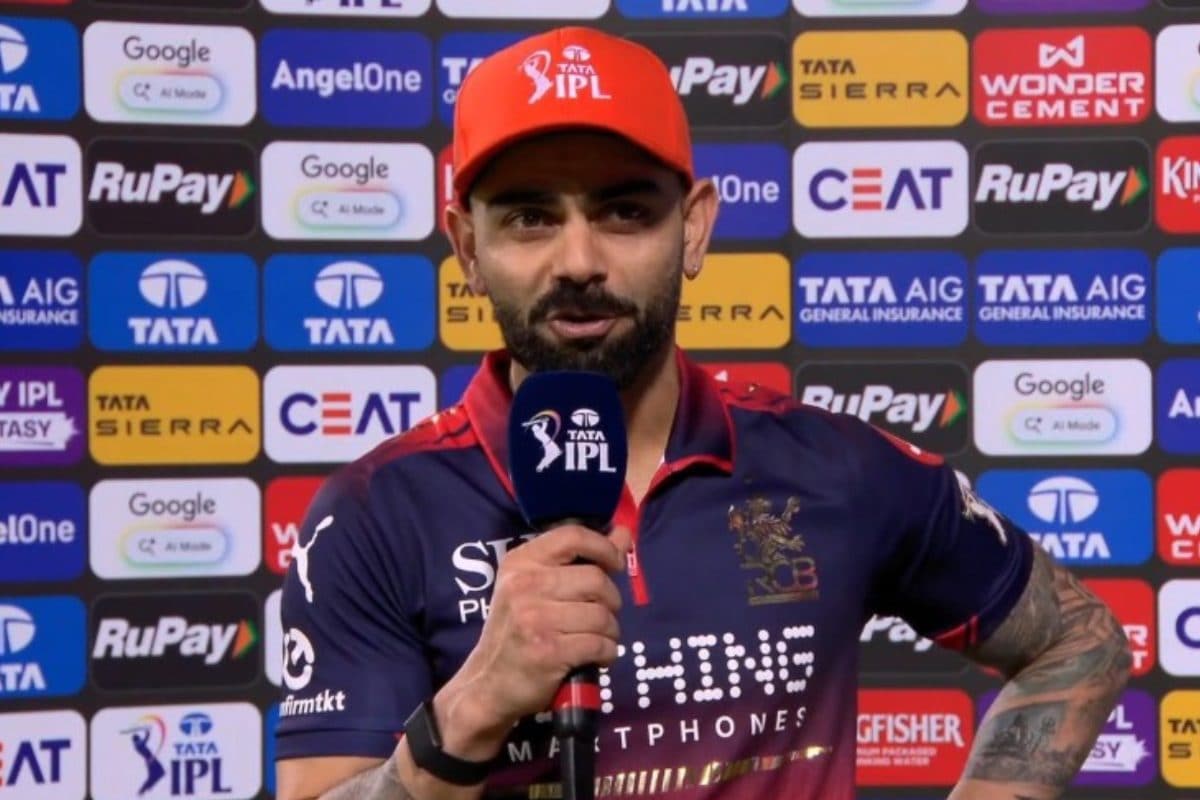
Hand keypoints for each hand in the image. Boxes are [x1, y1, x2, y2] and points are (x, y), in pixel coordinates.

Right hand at [432, 524, 631, 759]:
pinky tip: (597, 656)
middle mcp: (524, 585)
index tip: (616, 563)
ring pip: (602, 615)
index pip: (572, 536)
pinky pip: (599, 644)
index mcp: (520, 563)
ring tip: (598, 639)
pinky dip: (607, 652)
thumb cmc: (517, 631)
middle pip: (596, 579)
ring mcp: (535, 618)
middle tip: (602, 615)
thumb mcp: (536, 588)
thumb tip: (623, 533)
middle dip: (611, 600)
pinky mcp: (548, 651)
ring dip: (610, 631)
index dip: (604, 547)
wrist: (488, 684)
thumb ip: (579, 560)